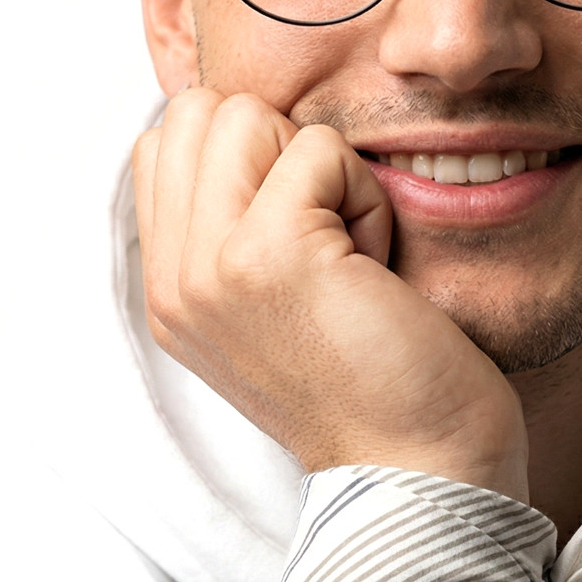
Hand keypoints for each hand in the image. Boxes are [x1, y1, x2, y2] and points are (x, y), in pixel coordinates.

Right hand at [132, 88, 529, 500]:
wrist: (419, 469)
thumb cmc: (373, 374)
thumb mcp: (270, 303)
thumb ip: (231, 223)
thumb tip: (252, 126)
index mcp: (170, 287)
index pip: (162, 141)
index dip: (246, 150)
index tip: (298, 217)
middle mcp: (173, 279)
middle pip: (198, 112)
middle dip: (278, 145)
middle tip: (323, 227)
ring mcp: (210, 267)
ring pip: (246, 114)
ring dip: (318, 166)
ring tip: (345, 245)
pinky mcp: (268, 255)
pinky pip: (320, 148)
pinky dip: (364, 193)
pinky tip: (374, 265)